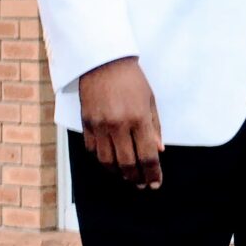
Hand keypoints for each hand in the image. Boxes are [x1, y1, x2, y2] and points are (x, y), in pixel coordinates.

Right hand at [80, 56, 162, 187]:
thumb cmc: (131, 79)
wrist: (103, 61)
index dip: (152, 174)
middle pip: (127, 164)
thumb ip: (155, 127)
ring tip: (126, 174)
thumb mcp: (150, 100)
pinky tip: (110, 159)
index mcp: (139, 118)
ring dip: (118, 172)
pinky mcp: (86, 123)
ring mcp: (100, 125)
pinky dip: (102, 158)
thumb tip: (159, 150)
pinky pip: (93, 150)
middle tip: (141, 183)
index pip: (148, 156)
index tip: (155, 183)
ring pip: (107, 162)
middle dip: (136, 178)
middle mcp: (118, 125)